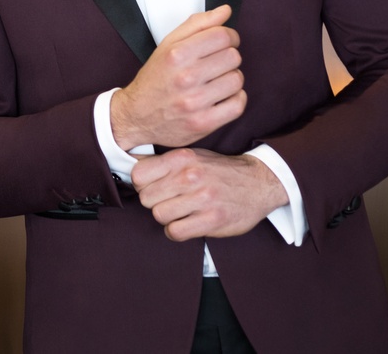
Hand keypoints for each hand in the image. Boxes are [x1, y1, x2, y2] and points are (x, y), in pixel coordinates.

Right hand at [110, 4, 245, 149]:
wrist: (136, 116)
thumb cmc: (153, 80)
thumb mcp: (167, 46)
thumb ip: (197, 25)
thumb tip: (224, 11)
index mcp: (177, 55)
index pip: (222, 35)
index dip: (229, 36)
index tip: (225, 42)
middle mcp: (185, 78)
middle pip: (233, 57)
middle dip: (227, 58)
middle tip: (215, 64)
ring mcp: (195, 102)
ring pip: (237, 80)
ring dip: (230, 79)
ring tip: (215, 81)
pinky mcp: (203, 123)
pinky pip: (237, 104)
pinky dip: (234, 99)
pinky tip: (221, 97)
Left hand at [131, 148, 287, 241]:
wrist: (259, 182)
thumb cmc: (219, 171)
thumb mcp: (191, 156)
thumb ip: (162, 162)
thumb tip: (128, 162)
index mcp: (182, 158)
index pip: (138, 174)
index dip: (142, 184)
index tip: (153, 187)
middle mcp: (190, 176)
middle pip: (146, 198)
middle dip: (155, 202)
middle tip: (170, 201)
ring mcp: (202, 198)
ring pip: (159, 215)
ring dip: (167, 217)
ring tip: (180, 212)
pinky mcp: (212, 219)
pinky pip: (175, 231)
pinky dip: (176, 231)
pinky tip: (186, 224)